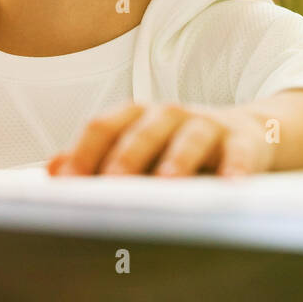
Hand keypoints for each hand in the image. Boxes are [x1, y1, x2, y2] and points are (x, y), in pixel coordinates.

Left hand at [46, 102, 277, 178]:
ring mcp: (208, 125)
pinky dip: (236, 167)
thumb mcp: (138, 149)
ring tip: (168, 182)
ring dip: (178, 159)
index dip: (83, 152)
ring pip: (190, 137)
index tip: (66, 183)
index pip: (104, 127)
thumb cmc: (179, 149)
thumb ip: (97, 160)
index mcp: (137, 117)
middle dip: (126, 156)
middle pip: (143, 130)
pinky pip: (240, 153)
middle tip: (113, 182)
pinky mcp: (244, 141)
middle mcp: (170, 115)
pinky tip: (231, 185)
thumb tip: (54, 170)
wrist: (248, 134)